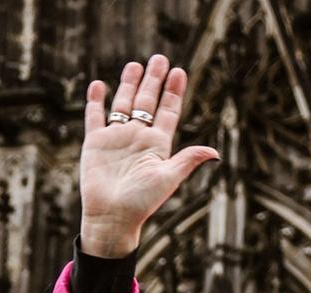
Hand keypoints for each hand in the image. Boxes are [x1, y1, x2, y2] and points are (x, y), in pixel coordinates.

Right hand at [79, 56, 219, 256]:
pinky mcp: (95, 141)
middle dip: (153, 81)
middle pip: (147, 102)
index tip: (179, 72)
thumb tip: (215, 152)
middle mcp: (138, 138)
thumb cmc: (142, 202)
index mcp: (157, 145)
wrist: (113, 216)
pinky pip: (95, 116)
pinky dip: (96, 100)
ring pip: (123, 104)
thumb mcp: (168, 178)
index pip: (167, 112)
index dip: (173, 92)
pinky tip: (100, 85)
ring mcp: (116, 137)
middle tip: (160, 58)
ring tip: (135, 65)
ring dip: (129, 85)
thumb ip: (188, 161)